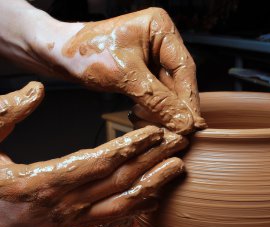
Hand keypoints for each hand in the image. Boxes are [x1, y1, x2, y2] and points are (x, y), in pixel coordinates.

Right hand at [0, 82, 187, 226]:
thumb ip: (6, 114)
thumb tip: (35, 90)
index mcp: (42, 182)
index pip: (98, 162)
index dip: (130, 147)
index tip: (155, 133)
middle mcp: (65, 203)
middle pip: (120, 180)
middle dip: (153, 160)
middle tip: (179, 142)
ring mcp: (73, 218)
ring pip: (123, 202)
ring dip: (154, 183)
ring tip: (178, 167)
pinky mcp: (77, 224)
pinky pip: (115, 215)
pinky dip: (138, 204)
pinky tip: (156, 193)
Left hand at [36, 8, 205, 133]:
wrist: (56, 55)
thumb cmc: (84, 52)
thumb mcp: (124, 76)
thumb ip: (157, 99)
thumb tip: (184, 123)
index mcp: (161, 28)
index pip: (184, 68)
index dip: (189, 98)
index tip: (193, 124)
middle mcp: (161, 42)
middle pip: (178, 82)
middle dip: (174, 108)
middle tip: (177, 133)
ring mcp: (153, 58)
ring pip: (168, 92)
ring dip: (161, 112)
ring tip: (153, 126)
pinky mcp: (144, 73)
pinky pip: (155, 96)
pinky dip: (150, 110)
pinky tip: (140, 118)